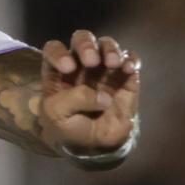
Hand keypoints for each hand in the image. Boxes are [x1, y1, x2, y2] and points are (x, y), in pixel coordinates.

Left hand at [33, 31, 142, 167]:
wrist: (97, 146)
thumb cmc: (71, 128)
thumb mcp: (58, 117)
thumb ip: (73, 100)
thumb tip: (103, 94)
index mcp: (58, 70)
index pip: (54, 49)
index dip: (58, 53)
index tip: (67, 67)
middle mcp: (80, 63)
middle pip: (82, 39)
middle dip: (86, 45)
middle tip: (91, 61)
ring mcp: (104, 68)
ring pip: (107, 44)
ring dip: (110, 49)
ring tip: (112, 63)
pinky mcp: (125, 76)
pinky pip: (130, 59)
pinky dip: (131, 60)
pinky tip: (129, 69)